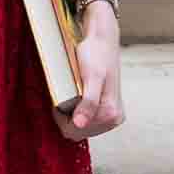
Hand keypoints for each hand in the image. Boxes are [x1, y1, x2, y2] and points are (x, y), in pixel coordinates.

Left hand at [54, 0, 123, 140]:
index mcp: (111, 114)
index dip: (62, 119)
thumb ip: (89, 102)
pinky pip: (87, 120)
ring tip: (72, 95)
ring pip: (82, 128)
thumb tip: (81, 124)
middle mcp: (115, 118)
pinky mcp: (108, 110)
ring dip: (72, 115)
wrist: (102, 41)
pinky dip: (78, 112)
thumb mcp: (91, 77)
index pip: (76, 132)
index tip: (58, 101)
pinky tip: (77, 98)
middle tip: (64, 96)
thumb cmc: (96, 54)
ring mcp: (113, 115)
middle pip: (80, 132)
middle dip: (68, 118)